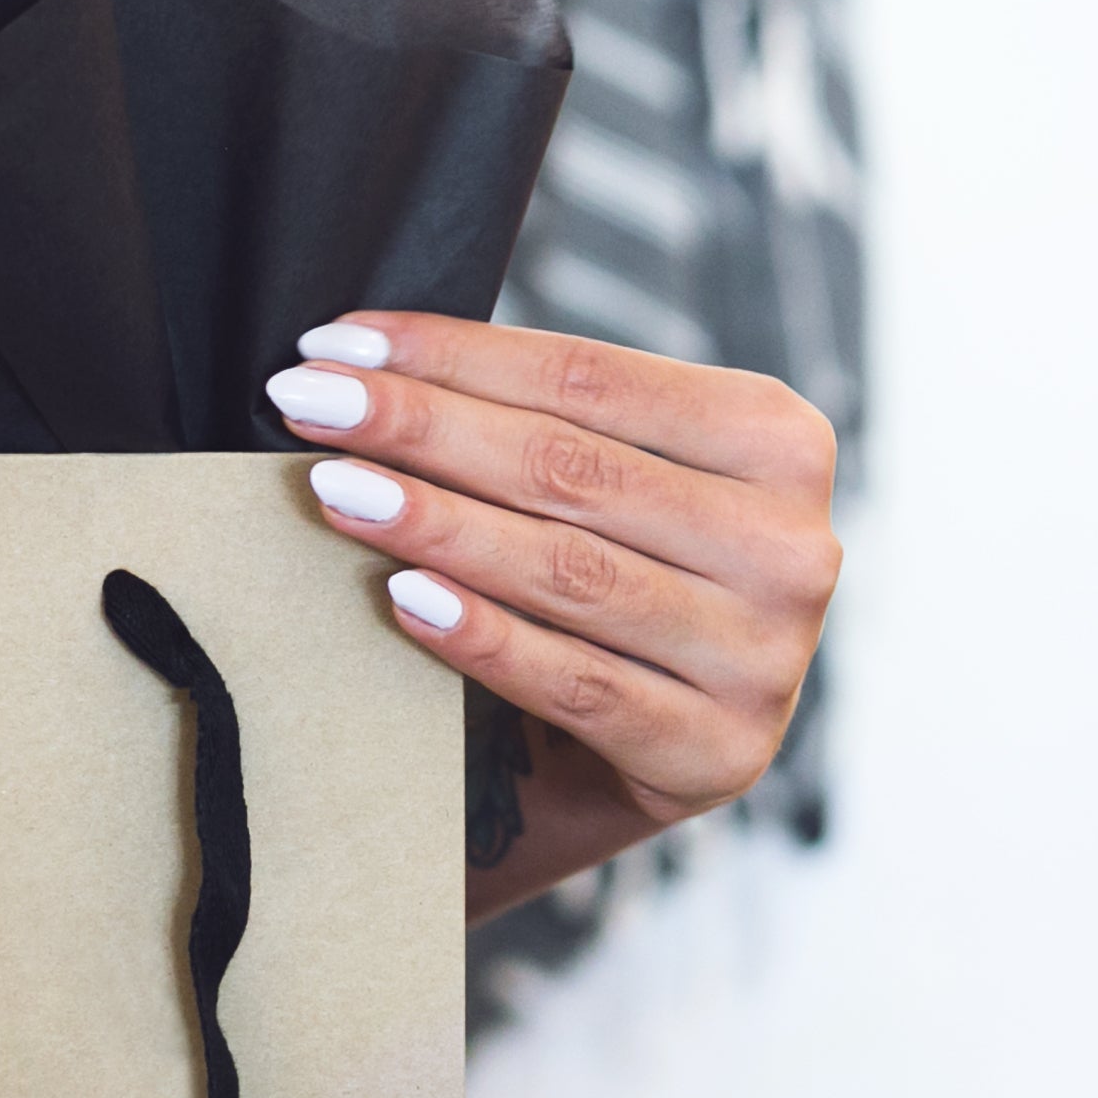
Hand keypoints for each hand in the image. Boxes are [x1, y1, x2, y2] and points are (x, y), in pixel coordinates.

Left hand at [263, 313, 840, 892]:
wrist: (668, 748)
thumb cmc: (623, 581)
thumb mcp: (620, 487)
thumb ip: (547, 426)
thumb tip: (366, 367)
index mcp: (779, 441)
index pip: (589, 379)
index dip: (452, 356)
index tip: (334, 345)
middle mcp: (791, 546)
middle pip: (570, 468)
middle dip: (421, 428)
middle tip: (306, 404)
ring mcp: (763, 657)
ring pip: (568, 572)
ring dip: (434, 523)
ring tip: (334, 489)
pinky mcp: (715, 752)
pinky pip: (575, 682)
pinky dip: (481, 636)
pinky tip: (402, 597)